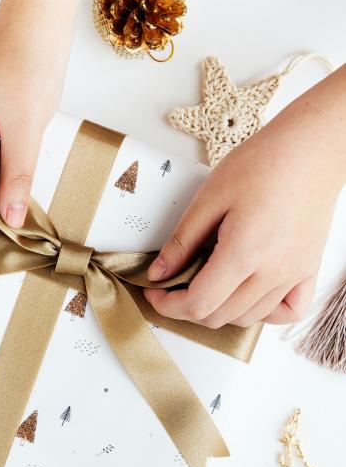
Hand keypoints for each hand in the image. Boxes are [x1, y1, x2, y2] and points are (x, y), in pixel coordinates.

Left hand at [145, 67, 345, 327]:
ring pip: (248, 317)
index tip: (155, 292)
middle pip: (220, 316)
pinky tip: (247, 294)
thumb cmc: (265, 163)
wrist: (311, 149)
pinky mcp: (308, 269)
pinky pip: (288, 312)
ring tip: (205, 285)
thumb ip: (183, 240)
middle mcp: (271, 272)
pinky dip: (264, 313)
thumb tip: (160, 271)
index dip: (169, 305)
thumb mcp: (210, 197)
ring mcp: (293, 274)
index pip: (199, 304)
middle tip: (173, 287)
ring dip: (219, 311)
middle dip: (188, 308)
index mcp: (244, 253)